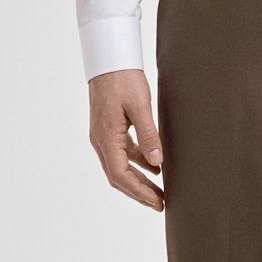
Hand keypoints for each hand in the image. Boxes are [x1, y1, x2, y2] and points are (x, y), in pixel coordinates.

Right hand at [88, 68, 164, 210]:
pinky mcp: (109, 128)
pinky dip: (137, 161)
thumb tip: (157, 161)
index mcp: (106, 137)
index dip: (139, 192)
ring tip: (159, 189)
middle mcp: (100, 140)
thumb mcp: (140, 105)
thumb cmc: (123, 78)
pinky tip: (153, 164)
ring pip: (120, 166)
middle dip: (139, 192)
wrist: (110, 59)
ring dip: (138, 179)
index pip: (120, 175)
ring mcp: (103, 135)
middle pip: (118, 176)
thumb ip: (148, 134)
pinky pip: (122, 152)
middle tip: (160, 203)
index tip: (157, 202)